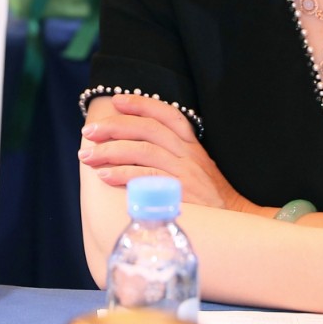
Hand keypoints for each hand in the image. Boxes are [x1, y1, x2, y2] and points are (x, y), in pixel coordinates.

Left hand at [79, 94, 262, 214]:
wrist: (235, 222)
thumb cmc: (207, 197)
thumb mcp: (194, 169)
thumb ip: (169, 155)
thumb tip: (128, 146)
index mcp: (191, 145)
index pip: (167, 114)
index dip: (141, 104)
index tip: (116, 101)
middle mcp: (189, 154)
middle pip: (148, 129)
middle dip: (114, 127)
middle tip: (88, 132)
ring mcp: (186, 172)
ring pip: (143, 150)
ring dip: (110, 151)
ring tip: (87, 157)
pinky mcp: (182, 192)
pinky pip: (147, 177)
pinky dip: (123, 174)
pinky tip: (104, 176)